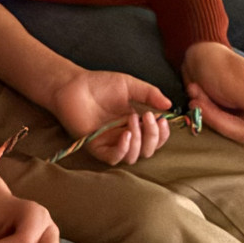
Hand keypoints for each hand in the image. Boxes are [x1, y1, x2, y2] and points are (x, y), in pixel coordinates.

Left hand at [47, 67, 173, 165]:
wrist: (74, 85)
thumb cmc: (100, 84)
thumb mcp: (130, 85)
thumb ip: (150, 94)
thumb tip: (170, 105)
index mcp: (135, 124)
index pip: (155, 138)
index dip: (162, 133)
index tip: (163, 119)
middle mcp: (125, 136)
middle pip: (147, 150)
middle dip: (153, 136)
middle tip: (149, 118)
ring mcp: (111, 143)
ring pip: (133, 157)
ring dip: (139, 141)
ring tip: (133, 120)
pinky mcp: (97, 147)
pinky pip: (114, 158)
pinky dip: (123, 149)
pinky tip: (126, 134)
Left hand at [179, 40, 243, 187]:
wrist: (196, 54)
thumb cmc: (220, 64)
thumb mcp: (239, 84)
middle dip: (218, 117)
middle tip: (199, 98)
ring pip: (229, 131)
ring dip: (208, 113)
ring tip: (197, 94)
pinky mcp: (230, 117)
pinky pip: (219, 127)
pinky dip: (204, 112)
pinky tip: (197, 96)